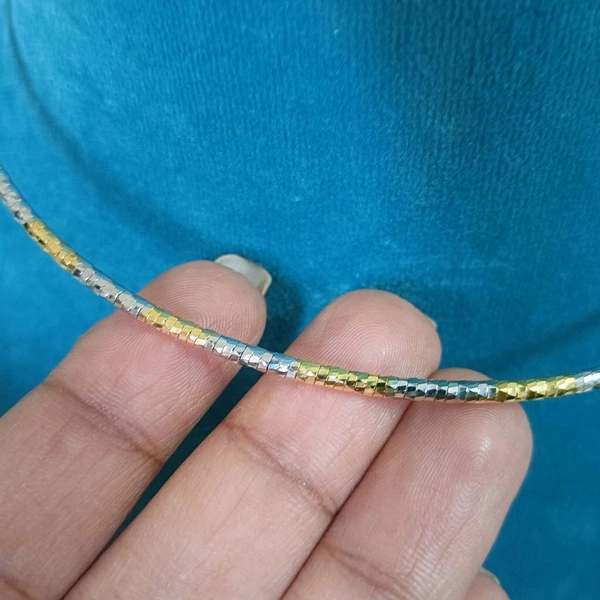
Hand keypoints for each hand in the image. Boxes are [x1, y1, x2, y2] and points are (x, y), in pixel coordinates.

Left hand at [0, 261, 530, 598]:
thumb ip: (36, 461)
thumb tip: (160, 345)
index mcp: (16, 581)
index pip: (81, 460)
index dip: (153, 370)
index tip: (235, 283)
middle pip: (229, 514)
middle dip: (319, 414)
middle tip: (399, 328)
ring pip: (312, 580)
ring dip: (401, 502)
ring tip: (476, 412)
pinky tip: (478, 575)